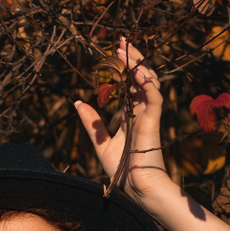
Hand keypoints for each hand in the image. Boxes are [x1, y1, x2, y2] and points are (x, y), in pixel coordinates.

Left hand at [72, 38, 178, 206]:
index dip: (123, 68)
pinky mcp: (153, 121)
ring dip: (138, 64)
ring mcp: (148, 115)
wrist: (136, 189)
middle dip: (131, 58)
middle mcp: (141, 112)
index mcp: (131, 116)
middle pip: (139, 78)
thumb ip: (91, 123)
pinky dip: (146, 82)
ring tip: (125, 50)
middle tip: (121, 41)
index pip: (128, 85)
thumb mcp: (101, 143)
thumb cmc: (122, 171)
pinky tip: (136, 71)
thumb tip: (77, 102)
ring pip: (149, 82)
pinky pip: (153, 96)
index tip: (114, 51)